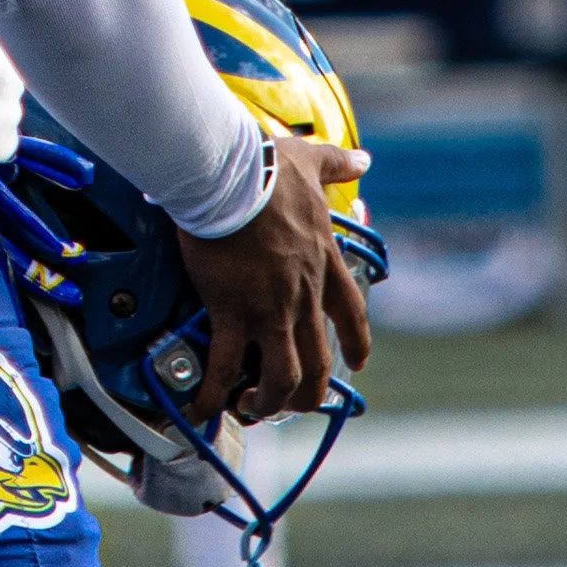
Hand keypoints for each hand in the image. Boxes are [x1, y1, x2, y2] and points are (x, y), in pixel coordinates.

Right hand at [177, 137, 372, 423]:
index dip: (356, 344)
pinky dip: (213, 393)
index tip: (357, 364)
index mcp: (323, 263)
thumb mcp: (311, 162)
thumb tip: (363, 158)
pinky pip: (224, 366)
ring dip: (269, 400)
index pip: (351, 314)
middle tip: (291, 401)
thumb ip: (337, 164)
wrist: (230, 177)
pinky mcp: (232, 312)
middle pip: (319, 361)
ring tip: (252, 408)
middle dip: (308, 391)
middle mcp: (303, 295)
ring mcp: (270, 309)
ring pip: (282, 376)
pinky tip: (203, 408)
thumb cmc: (267, 168)